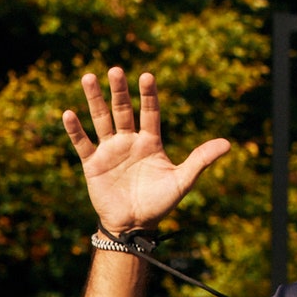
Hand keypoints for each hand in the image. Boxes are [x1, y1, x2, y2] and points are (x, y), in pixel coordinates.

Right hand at [63, 68, 230, 234]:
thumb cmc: (159, 204)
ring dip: (94, 100)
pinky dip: (75, 130)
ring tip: (88, 78)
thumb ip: (201, 160)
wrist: (133, 225)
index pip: (150, 112)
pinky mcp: (93, 164)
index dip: (148, 95)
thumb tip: (228, 143)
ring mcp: (110, 151)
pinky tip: (68, 114)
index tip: (147, 76)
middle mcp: (129, 141)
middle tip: (115, 70)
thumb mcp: (182, 181)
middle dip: (119, 91)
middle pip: (122, 110)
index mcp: (150, 142)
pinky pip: (83, 143)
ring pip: (101, 120)